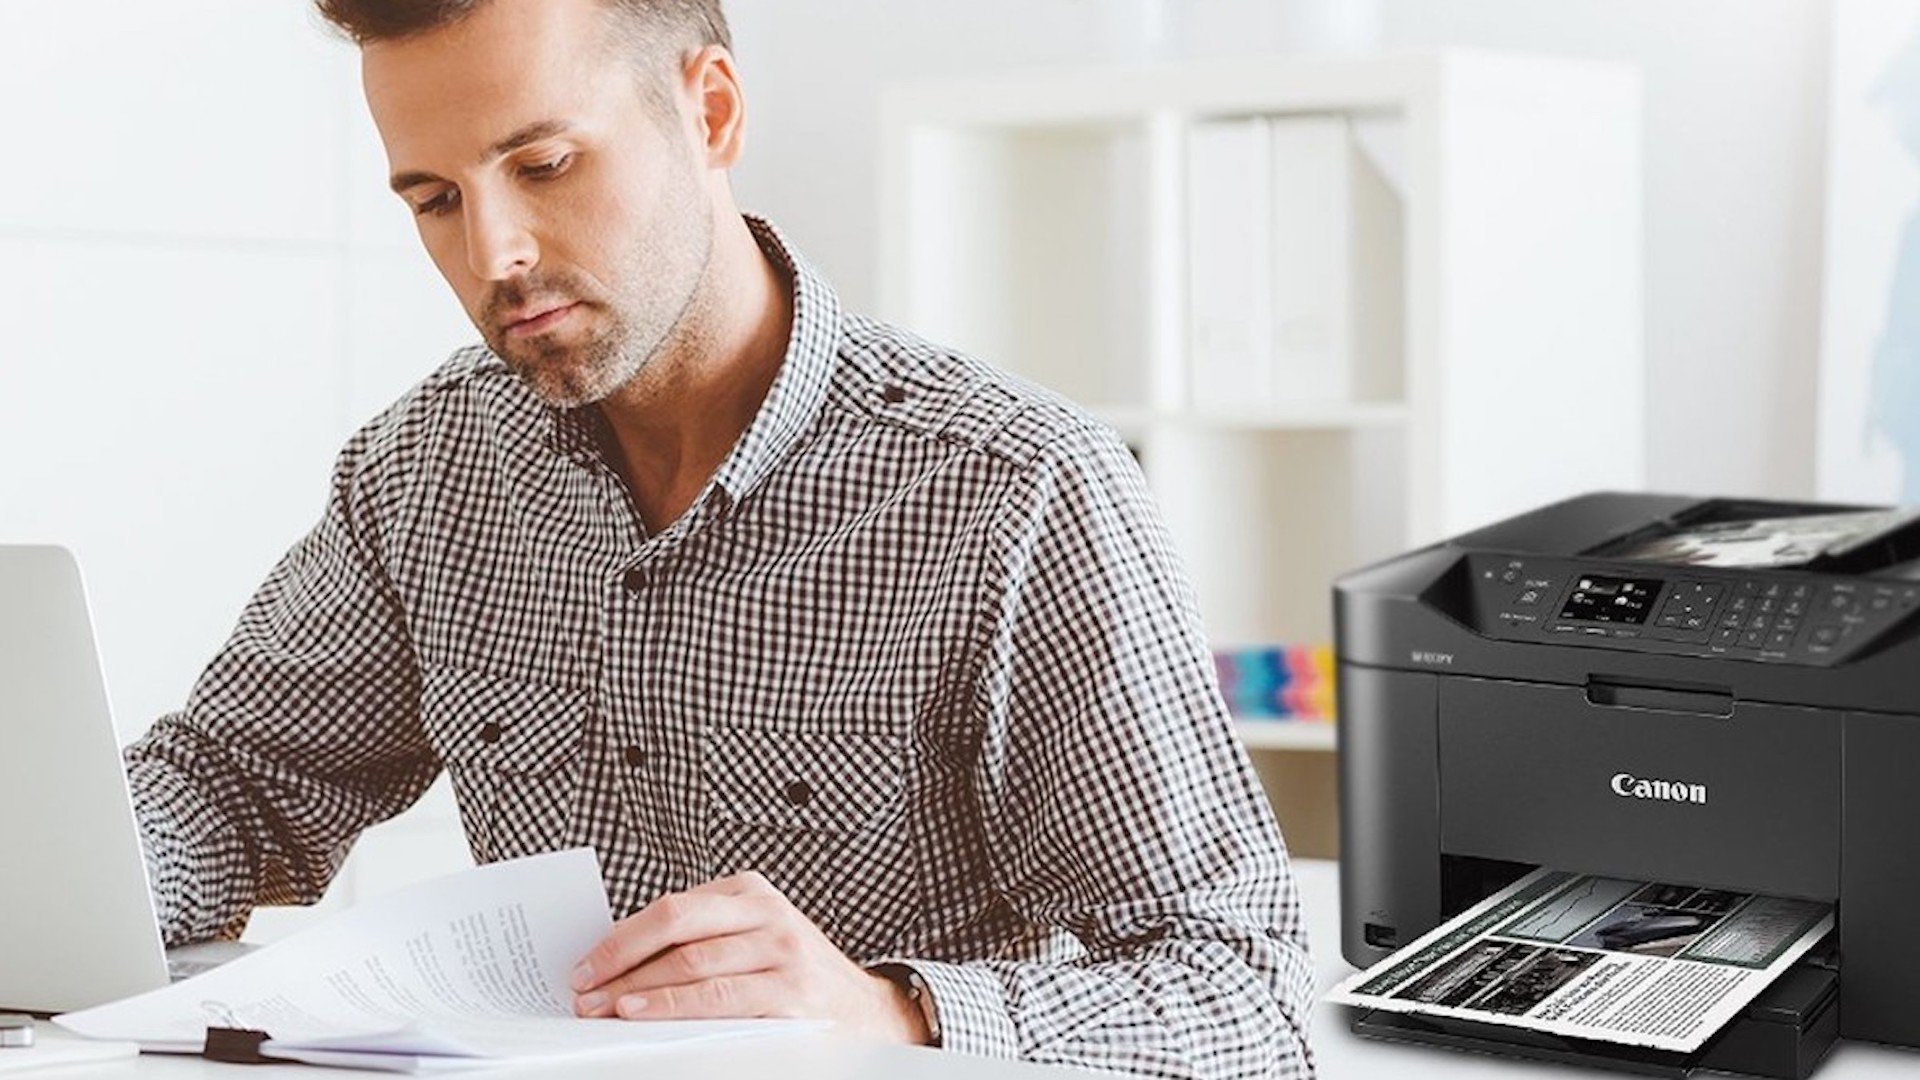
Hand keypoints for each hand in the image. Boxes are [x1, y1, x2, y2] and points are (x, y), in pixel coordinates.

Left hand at [569, 870, 931, 1044]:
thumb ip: (701, 939)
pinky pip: (720, 1000)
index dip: (621, 938)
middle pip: (677, 927)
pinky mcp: (791, 993)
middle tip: (584, 989)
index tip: (585, 965)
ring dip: (639, 990)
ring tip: (605, 1007)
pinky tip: (645, 1015)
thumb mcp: (752, 939)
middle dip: (621, 961)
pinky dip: (675, 1009)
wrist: (864, 1010)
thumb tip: (620, 961)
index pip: (672, 909)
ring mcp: (782, 952)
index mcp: (751, 892)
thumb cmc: (794, 975)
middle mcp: (768, 914)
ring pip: (694, 965)